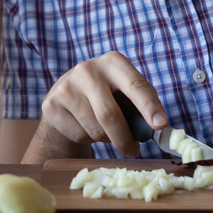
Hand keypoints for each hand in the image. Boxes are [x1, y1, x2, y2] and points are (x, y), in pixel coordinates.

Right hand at [39, 51, 167, 155]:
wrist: (67, 96)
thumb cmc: (106, 94)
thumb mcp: (125, 90)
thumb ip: (143, 104)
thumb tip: (159, 126)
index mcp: (112, 62)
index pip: (134, 84)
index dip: (148, 106)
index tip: (160, 124)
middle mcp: (87, 69)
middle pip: (109, 114)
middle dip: (124, 138)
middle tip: (133, 151)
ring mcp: (66, 86)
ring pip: (94, 129)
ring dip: (106, 139)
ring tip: (106, 131)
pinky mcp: (52, 104)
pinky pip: (79, 134)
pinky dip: (88, 139)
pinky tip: (85, 127)